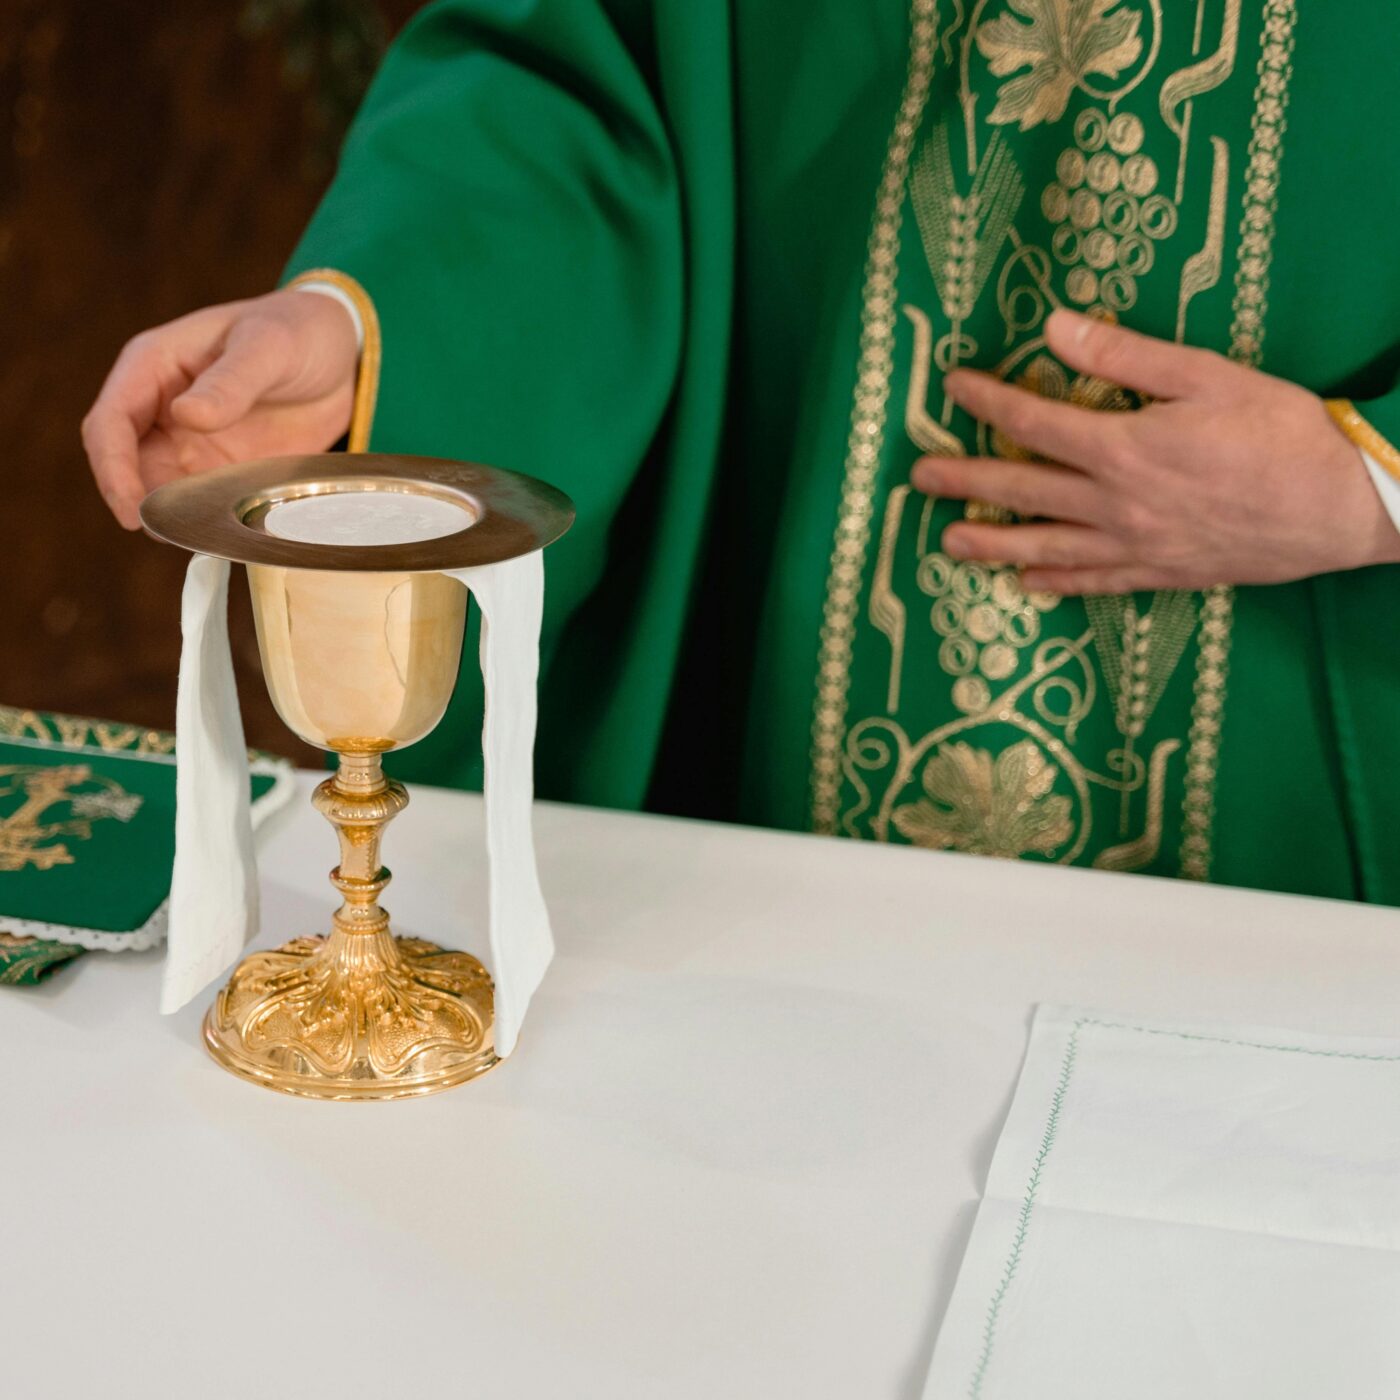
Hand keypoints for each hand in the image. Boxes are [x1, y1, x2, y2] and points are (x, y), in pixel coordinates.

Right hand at [82, 288, 358, 528]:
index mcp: (154, 366)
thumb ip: (231, 382)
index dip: (113, 469)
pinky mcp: (222, 469)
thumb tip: (186, 416)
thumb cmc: (296, 331)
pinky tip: (224, 536)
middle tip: (165, 534)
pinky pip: (201, 502)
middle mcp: (162, 408)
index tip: (130, 509)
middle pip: (126, 464)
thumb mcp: (268, 346)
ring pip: (160, 489)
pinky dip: (206, 521)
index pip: (110, 423)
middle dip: (136, 500)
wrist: (341, 355)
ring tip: (196, 539)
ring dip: (171, 516)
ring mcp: (191, 442)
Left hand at [910, 308, 1399, 593]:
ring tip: (948, 544)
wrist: (1342, 507)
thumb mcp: (1207, 376)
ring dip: (991, 544)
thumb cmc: (1283, 432)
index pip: (1032, 421)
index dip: (987, 402)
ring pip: (1045, 546)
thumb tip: (1056, 326)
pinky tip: (1026, 585)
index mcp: (1121, 448)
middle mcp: (1113, 505)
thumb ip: (1125, 357)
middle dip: (965, 482)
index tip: (952, 386)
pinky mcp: (1159, 574)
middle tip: (917, 479)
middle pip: (1022, 491)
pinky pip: (1094, 583)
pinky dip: (1056, 585)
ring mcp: (1133, 547)